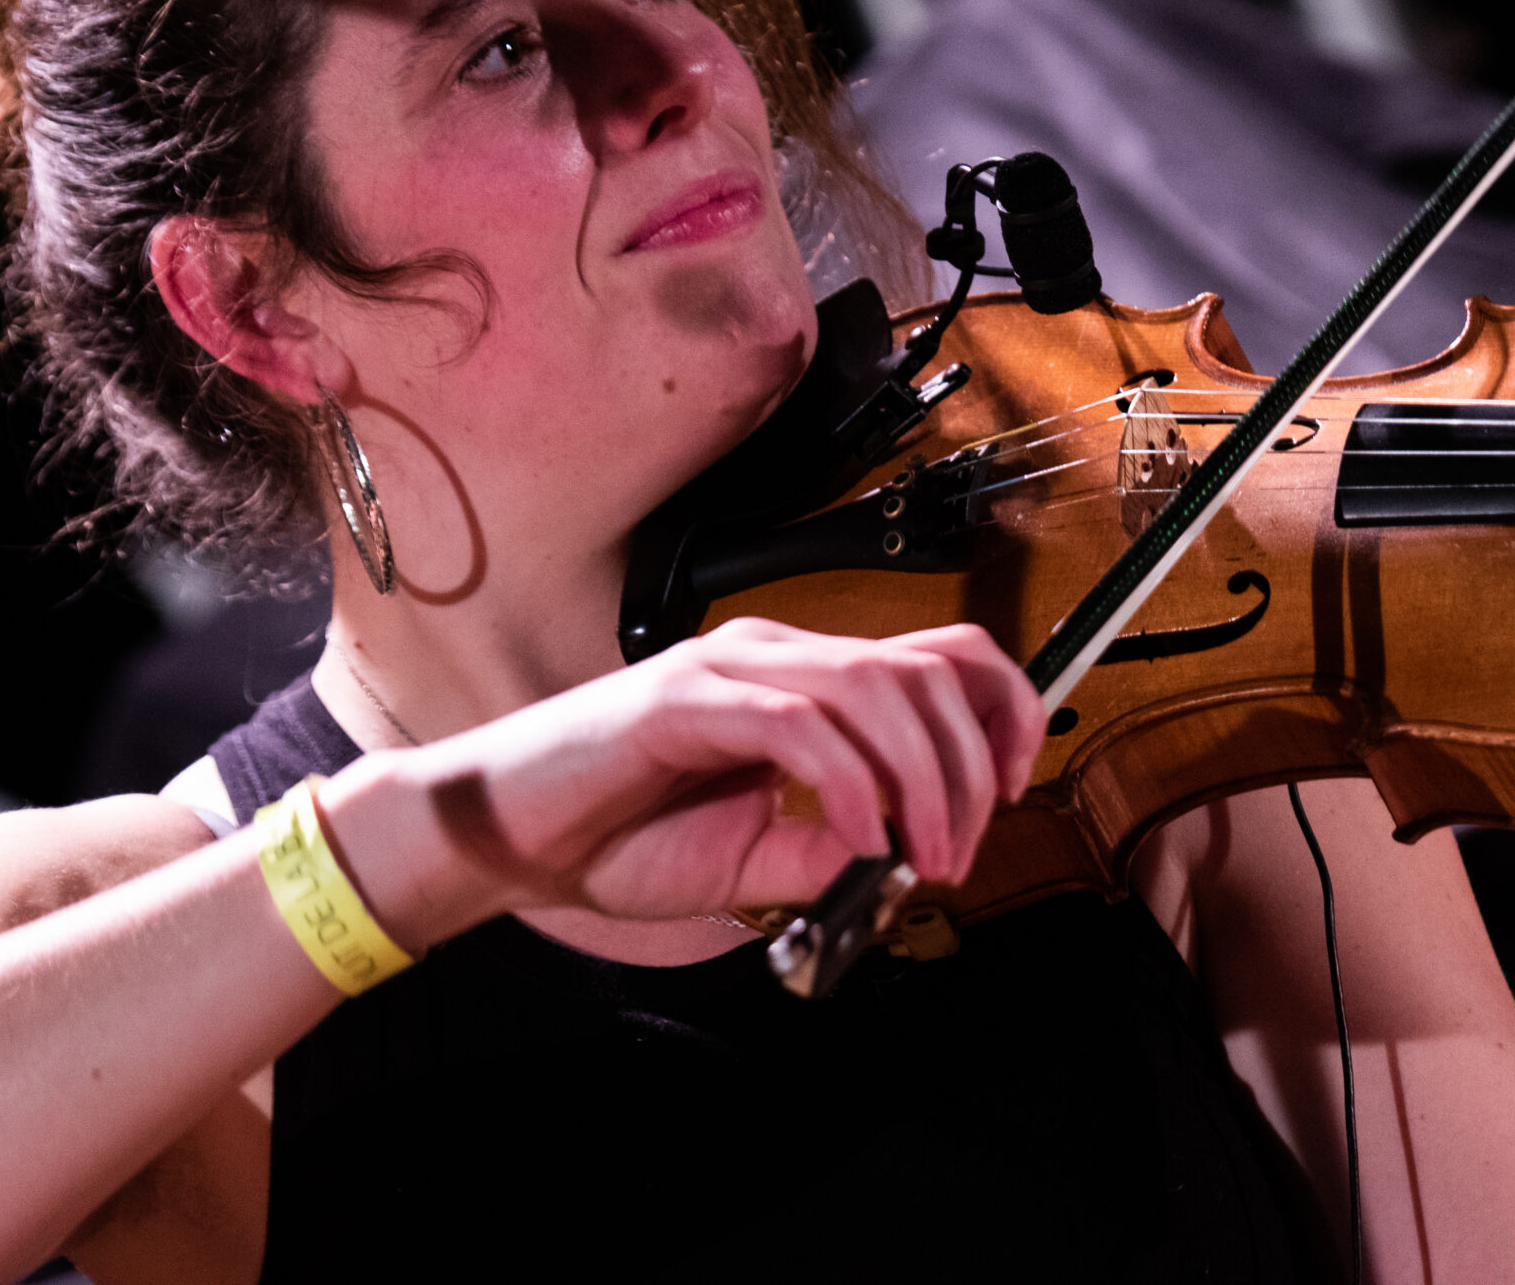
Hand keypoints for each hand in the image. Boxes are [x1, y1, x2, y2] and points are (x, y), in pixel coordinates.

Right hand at [318, 619, 1048, 947]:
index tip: (1011, 789)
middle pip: (928, 670)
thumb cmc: (616, 838)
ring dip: (920, 781)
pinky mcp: (684, 699)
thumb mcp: (755, 859)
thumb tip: (907, 859)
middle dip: (969, 766)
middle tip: (956, 853)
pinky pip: (799, 724)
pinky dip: (847, 787)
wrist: (503, 837)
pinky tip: (857, 841)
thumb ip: (832, 850)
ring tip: (917, 857)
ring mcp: (731, 668)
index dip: (1002, 712)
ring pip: (876, 688)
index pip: (942, 655)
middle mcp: (777, 655)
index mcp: (804, 679)